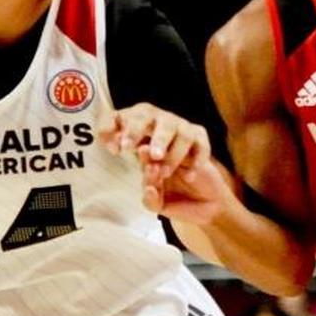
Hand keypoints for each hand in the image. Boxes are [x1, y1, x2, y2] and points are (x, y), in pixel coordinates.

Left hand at [97, 103, 228, 221]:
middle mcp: (157, 127)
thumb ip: (150, 197)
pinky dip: (194, 159)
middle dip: (136, 129)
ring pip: (175, 127)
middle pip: (145, 113)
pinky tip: (189, 176)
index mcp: (137, 137)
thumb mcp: (156, 202)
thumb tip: (149, 188)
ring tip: (164, 172)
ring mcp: (180, 131)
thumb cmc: (173, 193)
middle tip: (133, 150)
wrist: (205, 203)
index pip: (117, 119)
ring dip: (168, 150)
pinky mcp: (201, 140)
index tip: (114, 150)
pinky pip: (198, 142)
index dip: (110, 128)